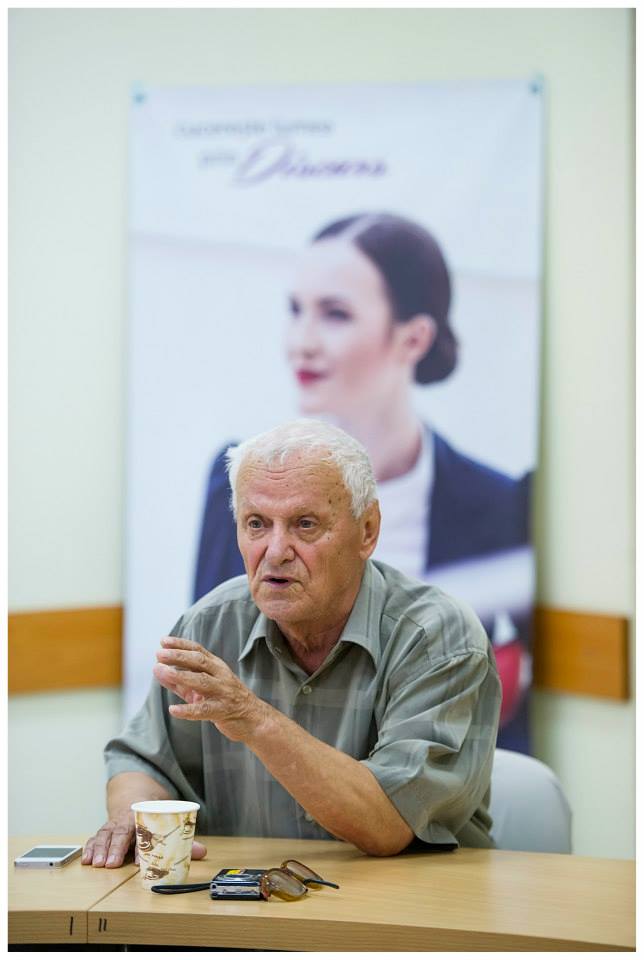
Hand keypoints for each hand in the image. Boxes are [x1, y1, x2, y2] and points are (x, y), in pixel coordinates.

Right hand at [82, 813, 207, 867]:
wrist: (135, 795)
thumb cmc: (153, 815)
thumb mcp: (168, 822)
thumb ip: (183, 839)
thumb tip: (202, 852)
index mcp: (144, 817)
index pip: (144, 832)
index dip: (143, 848)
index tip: (141, 861)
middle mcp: (127, 820)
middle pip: (121, 833)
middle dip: (116, 848)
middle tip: (112, 864)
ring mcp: (114, 824)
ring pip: (105, 834)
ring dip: (100, 849)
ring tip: (97, 864)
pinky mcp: (105, 830)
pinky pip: (95, 837)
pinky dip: (89, 847)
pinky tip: (86, 860)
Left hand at [153, 636, 269, 741]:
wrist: (253, 719)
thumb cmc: (224, 700)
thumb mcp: (201, 689)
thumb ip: (179, 681)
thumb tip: (157, 669)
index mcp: (216, 666)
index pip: (198, 650)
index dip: (181, 644)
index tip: (163, 641)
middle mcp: (221, 675)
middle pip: (199, 661)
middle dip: (178, 656)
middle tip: (159, 654)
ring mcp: (223, 692)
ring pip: (201, 682)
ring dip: (180, 676)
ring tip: (162, 672)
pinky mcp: (223, 711)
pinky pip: (204, 710)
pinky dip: (187, 710)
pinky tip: (173, 710)